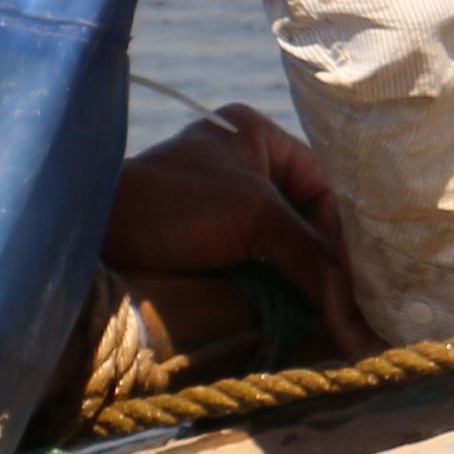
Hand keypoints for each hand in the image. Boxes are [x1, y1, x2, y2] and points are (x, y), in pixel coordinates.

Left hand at [107, 103, 370, 359]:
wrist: (94, 238)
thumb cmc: (173, 206)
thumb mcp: (255, 218)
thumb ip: (310, 256)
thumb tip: (356, 316)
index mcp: (256, 136)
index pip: (324, 186)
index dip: (343, 234)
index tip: (359, 279)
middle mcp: (244, 166)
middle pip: (307, 220)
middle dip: (327, 262)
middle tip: (353, 304)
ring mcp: (222, 207)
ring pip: (284, 247)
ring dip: (306, 283)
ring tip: (334, 317)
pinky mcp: (205, 246)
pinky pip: (259, 266)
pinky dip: (280, 291)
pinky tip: (299, 315)